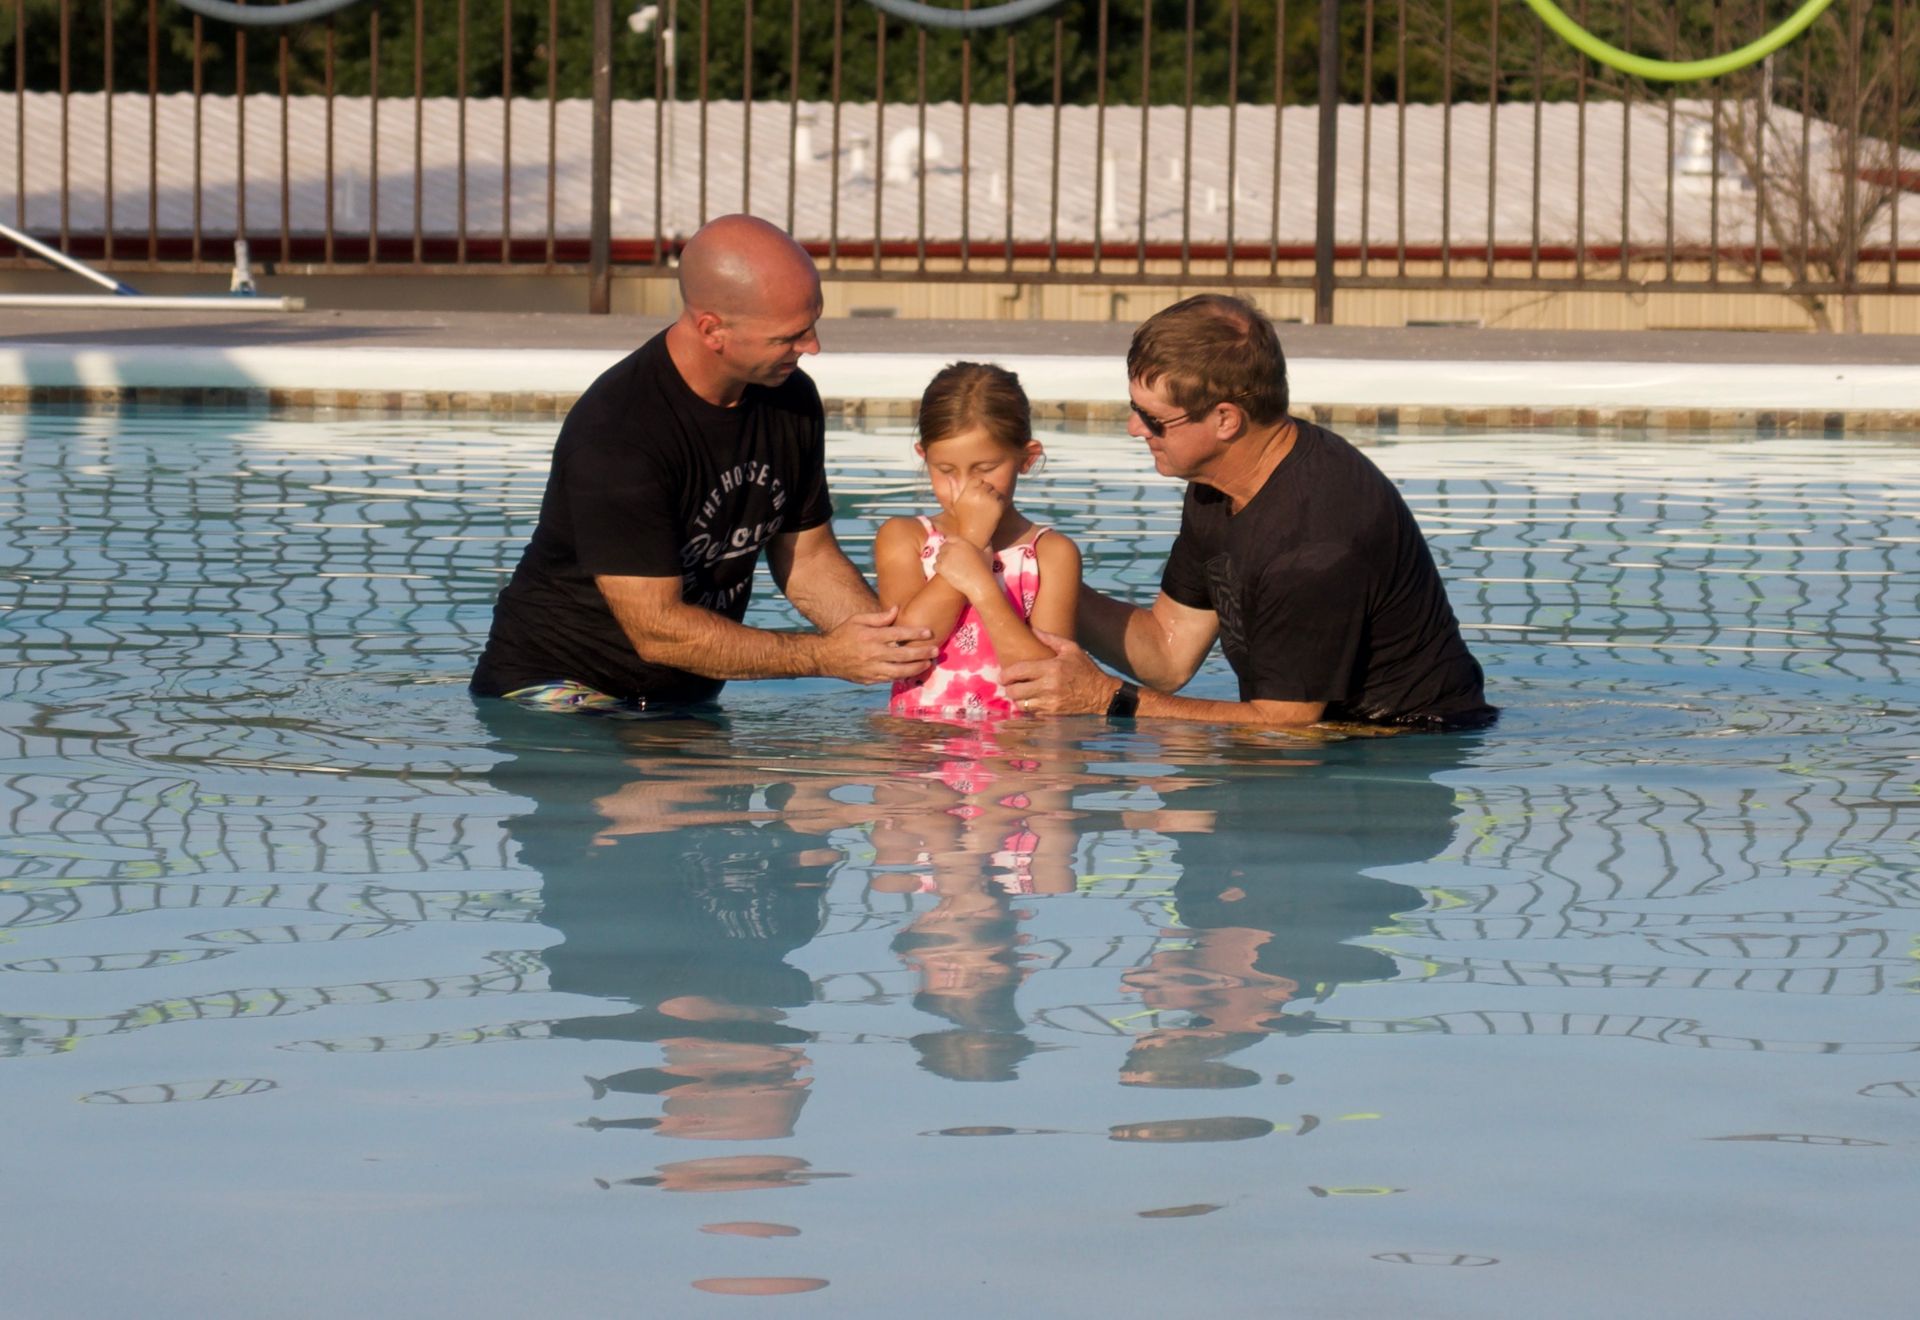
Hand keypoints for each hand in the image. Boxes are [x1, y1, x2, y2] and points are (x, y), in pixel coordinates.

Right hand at [815, 607, 938, 684]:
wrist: (825, 657)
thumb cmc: (843, 635)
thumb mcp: (857, 620)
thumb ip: (878, 617)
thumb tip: (896, 610)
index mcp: (871, 637)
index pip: (898, 634)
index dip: (915, 633)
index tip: (929, 632)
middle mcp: (873, 653)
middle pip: (903, 654)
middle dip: (922, 653)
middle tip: (935, 651)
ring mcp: (872, 669)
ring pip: (899, 671)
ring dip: (916, 668)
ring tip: (928, 663)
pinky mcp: (870, 679)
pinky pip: (890, 679)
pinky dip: (903, 676)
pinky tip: (912, 672)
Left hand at [932, 538, 994, 599]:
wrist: (980, 584)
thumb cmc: (985, 570)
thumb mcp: (988, 554)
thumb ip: (986, 545)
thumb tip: (988, 542)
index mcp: (963, 542)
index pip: (949, 538)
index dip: (950, 544)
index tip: (951, 550)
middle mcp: (953, 547)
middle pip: (942, 547)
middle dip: (945, 553)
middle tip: (950, 561)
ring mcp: (946, 557)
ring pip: (938, 557)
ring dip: (942, 561)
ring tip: (949, 569)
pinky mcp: (942, 567)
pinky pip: (935, 566)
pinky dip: (939, 569)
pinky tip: (946, 573)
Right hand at [951, 478, 1007, 546]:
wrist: (973, 535)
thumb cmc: (963, 519)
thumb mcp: (956, 504)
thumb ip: (954, 489)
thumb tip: (951, 476)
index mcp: (968, 491)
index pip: (978, 480)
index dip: (978, 488)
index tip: (976, 497)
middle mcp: (978, 493)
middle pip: (988, 485)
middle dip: (986, 493)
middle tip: (983, 505)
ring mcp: (989, 500)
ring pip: (995, 492)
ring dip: (993, 498)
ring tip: (986, 509)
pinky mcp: (998, 506)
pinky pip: (1001, 499)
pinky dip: (999, 505)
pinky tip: (992, 513)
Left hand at [1001, 629, 1123, 715]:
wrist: (1101, 695)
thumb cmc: (1086, 670)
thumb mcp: (1071, 649)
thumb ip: (1050, 639)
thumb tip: (1032, 628)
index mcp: (1051, 669)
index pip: (1018, 672)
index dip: (1006, 675)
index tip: (1002, 676)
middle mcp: (1048, 687)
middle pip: (1015, 691)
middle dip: (1009, 688)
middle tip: (1010, 685)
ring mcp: (1049, 703)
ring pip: (1021, 704)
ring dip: (1018, 699)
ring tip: (1021, 693)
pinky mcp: (1052, 715)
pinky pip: (1031, 713)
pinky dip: (1029, 707)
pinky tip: (1032, 701)